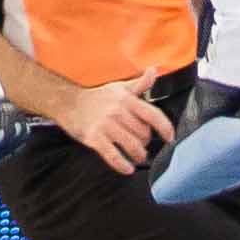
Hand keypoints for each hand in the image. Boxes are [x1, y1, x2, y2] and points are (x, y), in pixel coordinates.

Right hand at [47, 75, 171, 172]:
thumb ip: (140, 83)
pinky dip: (123, 165)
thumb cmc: (98, 96)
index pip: (153, 114)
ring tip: (137, 156)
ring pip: (132, 146)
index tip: (170, 137)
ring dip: (138, 155)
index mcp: (127, 99)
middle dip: (146, 142)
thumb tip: (154, 71)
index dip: (165, 127)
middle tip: (142, 144)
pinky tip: (128, 169)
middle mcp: (118, 112)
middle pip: (143, 134)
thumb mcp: (119, 87)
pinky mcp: (94, 138)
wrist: (69, 102)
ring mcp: (106, 126)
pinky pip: (113, 156)